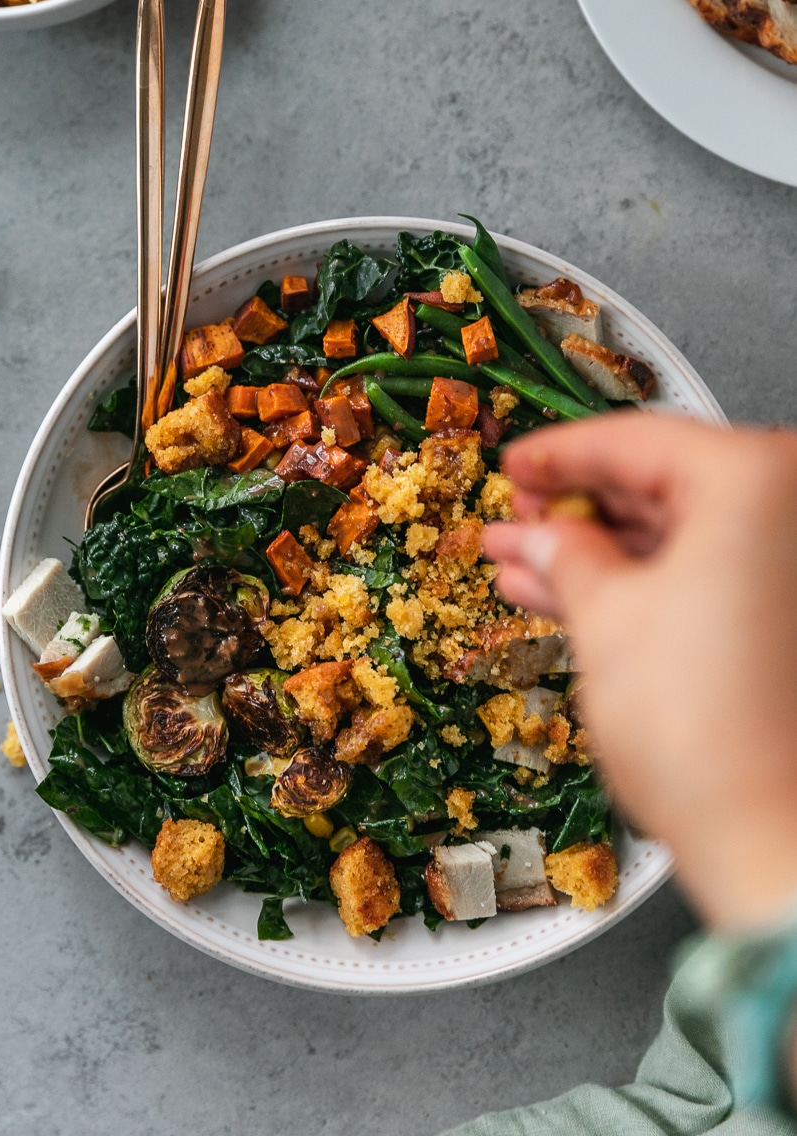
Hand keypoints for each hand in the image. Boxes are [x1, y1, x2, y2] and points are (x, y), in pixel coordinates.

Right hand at [482, 412, 796, 934]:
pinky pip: (701, 578)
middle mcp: (789, 513)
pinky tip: (567, 594)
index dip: (557, 454)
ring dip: (594, 551)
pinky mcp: (784, 621)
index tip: (516, 461)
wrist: (772, 843)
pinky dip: (636, 585)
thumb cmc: (709, 735)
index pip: (636, 440)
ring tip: (521, 560)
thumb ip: (567, 554)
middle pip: (661, 485)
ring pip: (677, 537)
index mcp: (758, 482)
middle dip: (573, 508)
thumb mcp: (606, 619)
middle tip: (514, 515)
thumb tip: (544, 534)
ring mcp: (789, 569)